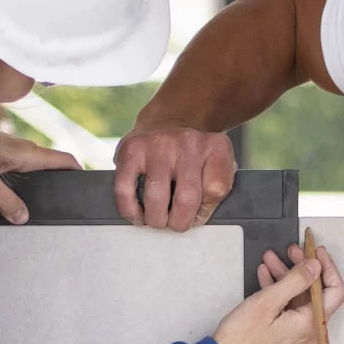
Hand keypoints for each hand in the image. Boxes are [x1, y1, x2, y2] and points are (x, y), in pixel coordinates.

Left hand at [0, 128, 82, 224]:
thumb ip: (5, 201)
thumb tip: (22, 217)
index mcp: (27, 153)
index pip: (65, 160)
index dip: (78, 171)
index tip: (85, 184)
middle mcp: (24, 148)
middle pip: (52, 165)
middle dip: (59, 181)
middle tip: (62, 198)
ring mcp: (14, 148)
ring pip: (37, 166)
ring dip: (41, 180)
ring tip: (40, 197)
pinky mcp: (3, 150)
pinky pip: (23, 165)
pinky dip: (27, 178)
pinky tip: (17, 189)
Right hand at [114, 125, 236, 229]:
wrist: (168, 121)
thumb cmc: (192, 153)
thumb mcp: (218, 164)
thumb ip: (217, 189)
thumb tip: (197, 217)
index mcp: (215, 146)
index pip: (216, 190)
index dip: (204, 211)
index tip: (197, 213)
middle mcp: (188, 142)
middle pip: (186, 199)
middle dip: (179, 222)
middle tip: (176, 223)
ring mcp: (157, 144)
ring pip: (156, 198)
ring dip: (156, 219)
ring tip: (158, 218)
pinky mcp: (130, 150)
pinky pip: (125, 190)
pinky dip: (130, 210)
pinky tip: (137, 214)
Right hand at [211, 244, 343, 343]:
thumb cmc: (242, 335)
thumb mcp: (268, 301)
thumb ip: (296, 280)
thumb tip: (316, 265)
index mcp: (312, 325)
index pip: (336, 291)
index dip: (328, 268)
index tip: (315, 251)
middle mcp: (311, 332)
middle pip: (317, 293)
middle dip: (304, 269)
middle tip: (292, 250)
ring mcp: (298, 335)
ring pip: (300, 298)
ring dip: (287, 276)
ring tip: (271, 258)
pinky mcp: (285, 335)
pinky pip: (289, 309)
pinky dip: (280, 291)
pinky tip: (266, 275)